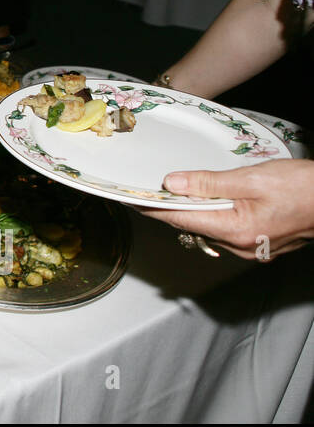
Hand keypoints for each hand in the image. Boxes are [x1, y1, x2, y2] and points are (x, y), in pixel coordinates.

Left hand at [138, 160, 313, 258]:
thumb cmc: (305, 188)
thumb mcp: (253, 178)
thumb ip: (209, 182)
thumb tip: (172, 183)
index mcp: (234, 229)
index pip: (178, 218)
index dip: (151, 207)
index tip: (129, 199)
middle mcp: (238, 246)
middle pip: (190, 224)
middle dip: (169, 207)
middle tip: (147, 190)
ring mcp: (250, 248)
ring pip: (207, 227)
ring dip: (191, 210)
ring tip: (174, 192)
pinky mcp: (259, 245)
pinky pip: (224, 229)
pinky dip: (212, 215)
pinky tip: (207, 201)